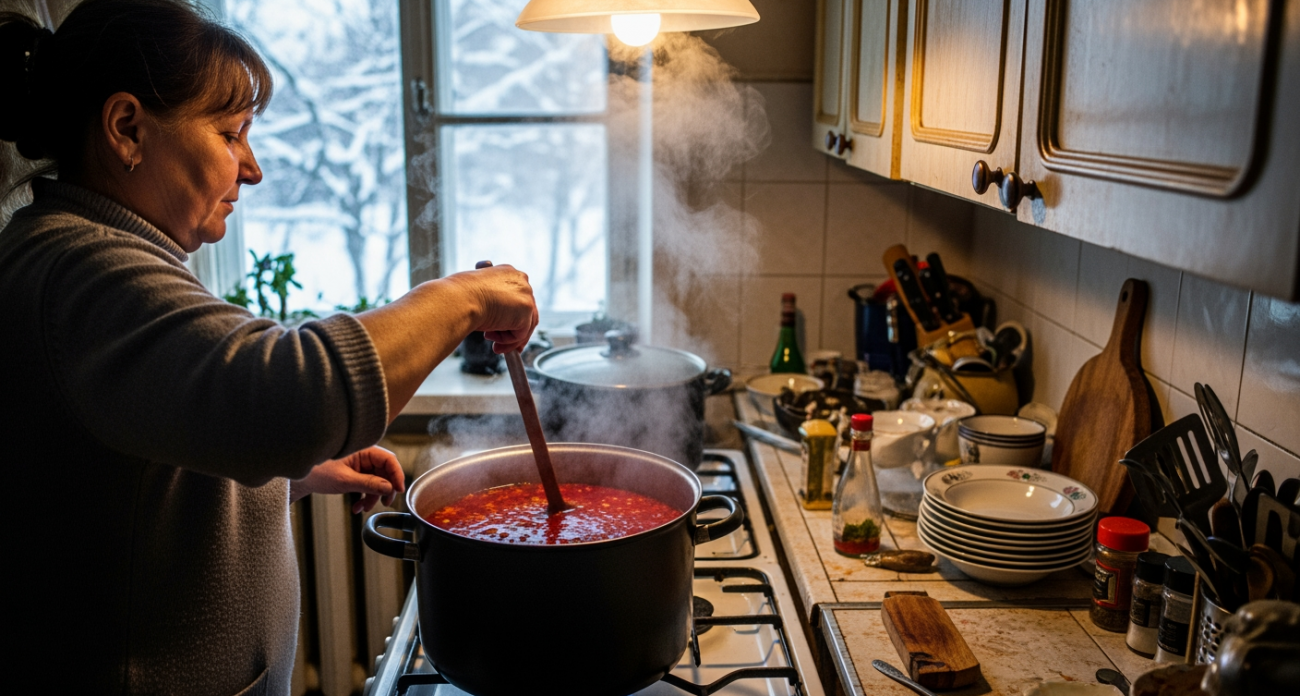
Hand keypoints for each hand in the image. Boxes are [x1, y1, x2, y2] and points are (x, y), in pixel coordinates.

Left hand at [290, 446, 405, 512]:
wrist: (297, 478)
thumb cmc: (316, 472)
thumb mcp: (344, 480)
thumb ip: (368, 484)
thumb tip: (388, 488)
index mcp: (362, 449)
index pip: (388, 459)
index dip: (397, 475)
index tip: (399, 490)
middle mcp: (363, 455)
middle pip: (385, 472)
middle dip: (384, 490)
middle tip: (384, 503)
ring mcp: (359, 465)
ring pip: (377, 481)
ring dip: (372, 497)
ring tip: (363, 508)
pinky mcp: (355, 473)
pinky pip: (367, 485)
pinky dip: (364, 496)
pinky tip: (356, 506)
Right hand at [453, 263, 537, 353]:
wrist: (458, 299)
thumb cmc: (459, 296)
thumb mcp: (477, 295)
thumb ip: (492, 302)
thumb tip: (495, 318)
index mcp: (508, 273)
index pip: (517, 298)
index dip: (510, 316)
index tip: (500, 328)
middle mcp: (521, 281)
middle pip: (526, 312)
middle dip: (512, 330)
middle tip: (500, 342)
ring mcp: (526, 295)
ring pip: (525, 324)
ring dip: (509, 338)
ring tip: (495, 345)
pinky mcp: (526, 310)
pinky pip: (521, 333)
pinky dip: (508, 341)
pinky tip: (494, 342)